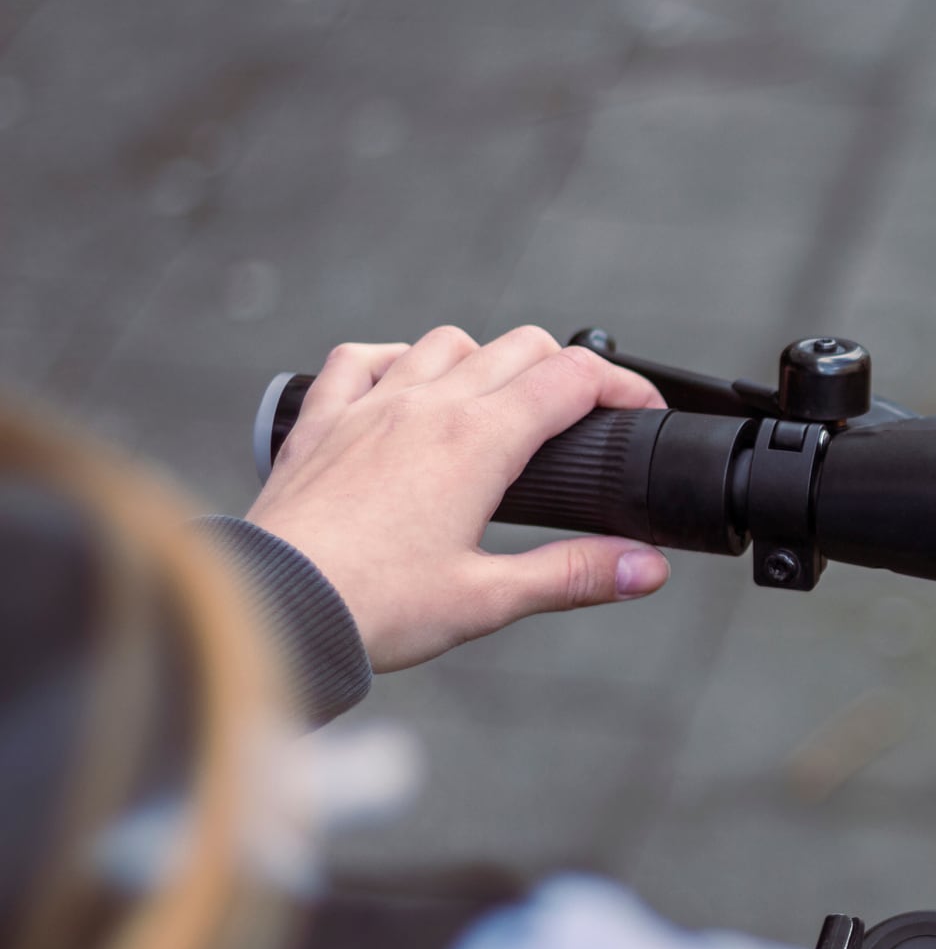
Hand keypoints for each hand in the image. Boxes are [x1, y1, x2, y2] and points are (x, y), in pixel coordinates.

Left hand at [246, 325, 671, 672]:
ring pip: (446, 342)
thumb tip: (647, 567)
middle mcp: (427, 405)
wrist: (274, 606)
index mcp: (478, 441)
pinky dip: (394, 360)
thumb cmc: (373, 606)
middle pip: (519, 347)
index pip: (572, 378)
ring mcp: (371, 405)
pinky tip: (404, 388)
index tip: (642, 411)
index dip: (623, 387)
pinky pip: (361, 358)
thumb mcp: (489, 599)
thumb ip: (575, 575)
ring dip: (485, 360)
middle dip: (566, 370)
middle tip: (584, 416)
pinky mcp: (323, 420)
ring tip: (500, 404)